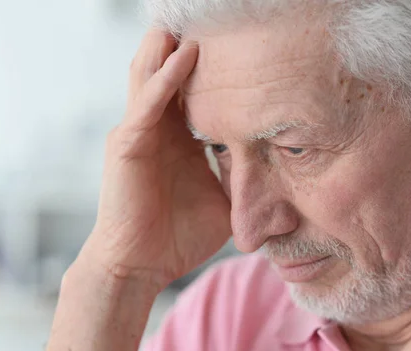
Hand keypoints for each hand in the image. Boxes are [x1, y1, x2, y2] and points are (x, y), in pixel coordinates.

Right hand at [82, 30, 230, 287]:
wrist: (141, 266)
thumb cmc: (177, 237)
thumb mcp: (222, 201)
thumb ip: (242, 179)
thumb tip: (283, 173)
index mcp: (178, 139)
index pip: (194, 89)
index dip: (214, 64)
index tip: (242, 38)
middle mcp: (157, 127)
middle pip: (168, 71)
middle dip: (187, 40)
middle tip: (213, 12)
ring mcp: (139, 131)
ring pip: (151, 74)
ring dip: (170, 44)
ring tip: (191, 16)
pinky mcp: (127, 144)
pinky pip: (147, 104)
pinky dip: (165, 79)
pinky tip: (185, 55)